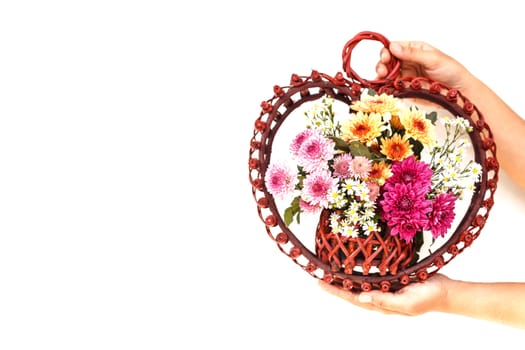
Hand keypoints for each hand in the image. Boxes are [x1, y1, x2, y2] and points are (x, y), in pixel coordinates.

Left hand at [318, 273, 450, 315]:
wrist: (446, 291)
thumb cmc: (427, 299)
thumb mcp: (406, 303)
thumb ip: (384, 301)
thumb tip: (361, 298)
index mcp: (381, 305)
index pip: (352, 298)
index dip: (336, 290)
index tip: (320, 283)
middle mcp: (379, 297)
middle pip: (352, 291)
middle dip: (335, 285)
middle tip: (319, 276)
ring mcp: (385, 288)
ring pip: (360, 283)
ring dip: (345, 278)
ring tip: (330, 271)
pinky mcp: (391, 279)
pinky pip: (372, 276)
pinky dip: (360, 272)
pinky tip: (353, 266)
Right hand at [376, 41, 471, 91]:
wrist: (459, 90)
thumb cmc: (450, 70)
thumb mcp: (433, 58)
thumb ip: (412, 53)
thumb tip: (393, 47)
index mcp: (414, 49)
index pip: (394, 48)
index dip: (387, 52)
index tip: (385, 58)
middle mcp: (407, 61)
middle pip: (387, 61)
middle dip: (381, 65)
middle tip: (382, 72)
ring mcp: (405, 75)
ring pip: (386, 74)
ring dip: (381, 77)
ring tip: (381, 80)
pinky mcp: (405, 89)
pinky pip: (391, 87)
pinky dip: (385, 88)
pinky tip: (383, 88)